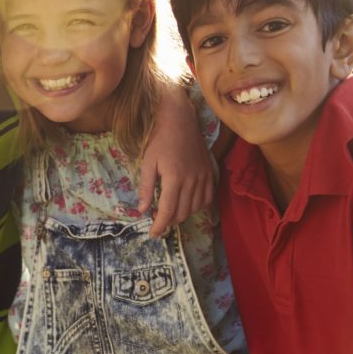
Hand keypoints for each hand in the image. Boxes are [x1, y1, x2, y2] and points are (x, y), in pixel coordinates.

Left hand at [139, 85, 213, 236]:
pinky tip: (186, 204)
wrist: (180, 120)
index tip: (153, 234)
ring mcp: (204, 177)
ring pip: (195, 208)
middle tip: (157, 221)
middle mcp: (192, 180)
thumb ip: (146, 188)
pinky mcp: (210, 173)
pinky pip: (207, 198)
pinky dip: (196, 206)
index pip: (168, 211)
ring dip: (182, 214)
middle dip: (169, 222)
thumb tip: (143, 210)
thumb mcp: (147, 163)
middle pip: (182, 213)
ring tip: (169, 212)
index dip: (160, 226)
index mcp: (174, 178)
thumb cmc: (159, 139)